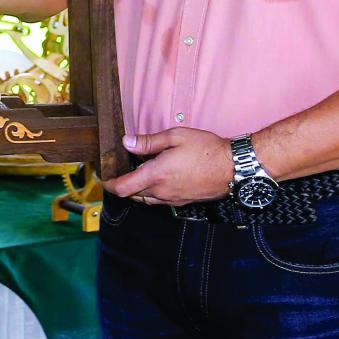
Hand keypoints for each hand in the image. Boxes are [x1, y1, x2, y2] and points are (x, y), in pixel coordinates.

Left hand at [102, 129, 233, 205]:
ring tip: (137, 174)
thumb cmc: (208, 150)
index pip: (123, 188)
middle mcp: (162, 191)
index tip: (104, 178)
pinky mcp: (183, 201)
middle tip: (119, 172)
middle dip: (122, 185)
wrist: (235, 168)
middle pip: (132, 195)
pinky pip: (160, 200)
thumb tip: (127, 142)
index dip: (109, 185)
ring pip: (146, 199)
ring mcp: (173, 199)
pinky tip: (157, 179)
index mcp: (156, 175)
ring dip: (137, 190)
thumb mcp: (176, 136)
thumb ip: (148, 141)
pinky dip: (152, 192)